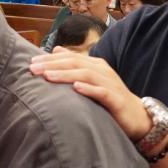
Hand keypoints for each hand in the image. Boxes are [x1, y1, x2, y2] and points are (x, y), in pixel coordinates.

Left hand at [29, 51, 149, 138]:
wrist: (137, 117)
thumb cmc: (110, 99)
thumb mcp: (91, 80)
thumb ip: (74, 66)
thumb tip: (55, 50)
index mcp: (95, 65)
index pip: (69, 58)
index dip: (50, 59)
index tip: (30, 63)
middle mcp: (102, 71)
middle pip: (75, 63)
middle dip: (52, 65)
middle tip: (33, 68)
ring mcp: (110, 84)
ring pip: (86, 75)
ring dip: (66, 75)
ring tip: (48, 76)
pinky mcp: (116, 99)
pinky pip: (102, 92)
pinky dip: (89, 89)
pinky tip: (76, 88)